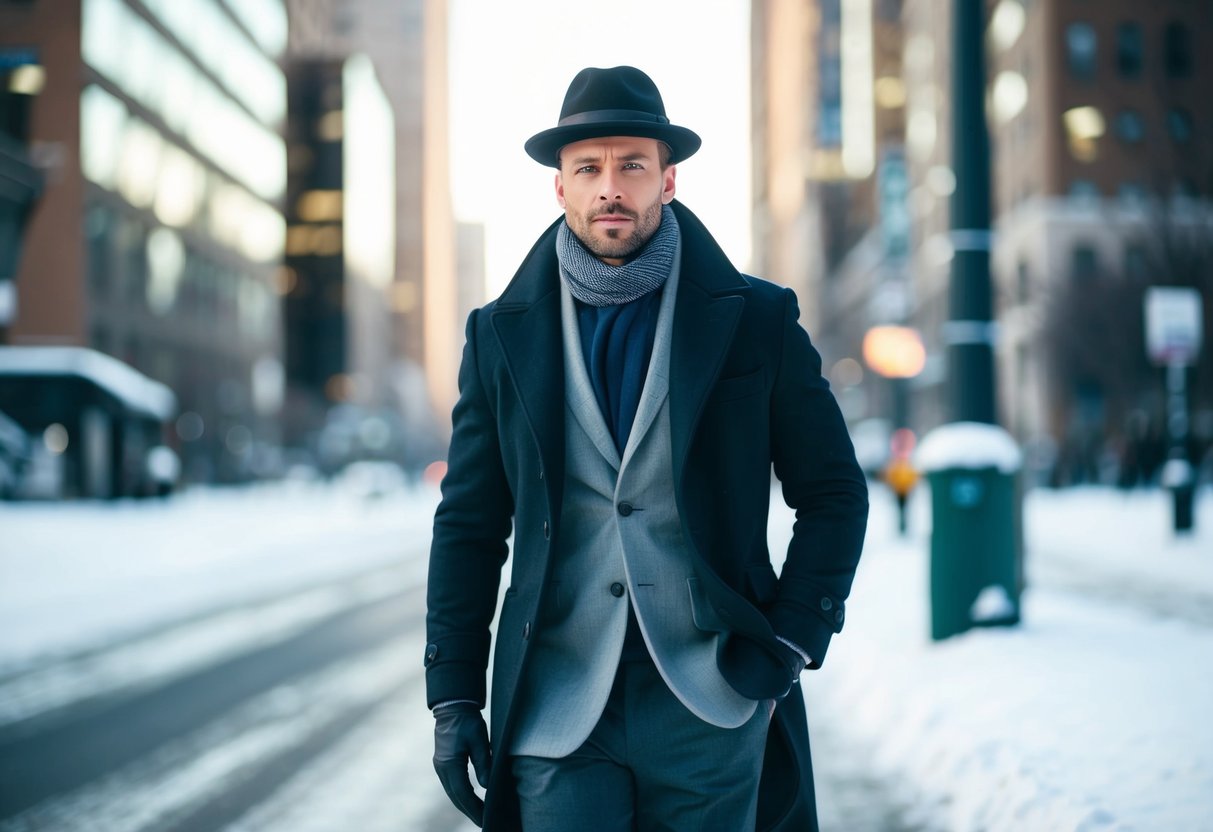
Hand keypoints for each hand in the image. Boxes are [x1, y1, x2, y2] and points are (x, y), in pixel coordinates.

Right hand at [433, 703, 491, 825]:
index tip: (485, 819)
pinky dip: (461, 795)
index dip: (474, 808)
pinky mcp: (443, 763)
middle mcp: (442, 768)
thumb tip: (487, 786)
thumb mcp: (479, 740)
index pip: (463, 793)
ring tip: (479, 815)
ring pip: (452, 792)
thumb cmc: (467, 721)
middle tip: (484, 823)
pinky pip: (451, 785)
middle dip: (470, 811)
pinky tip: (471, 800)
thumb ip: (483, 762)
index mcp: (450, 763)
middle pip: (456, 797)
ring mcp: (440, 766)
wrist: (452, 706)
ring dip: (464, 805)